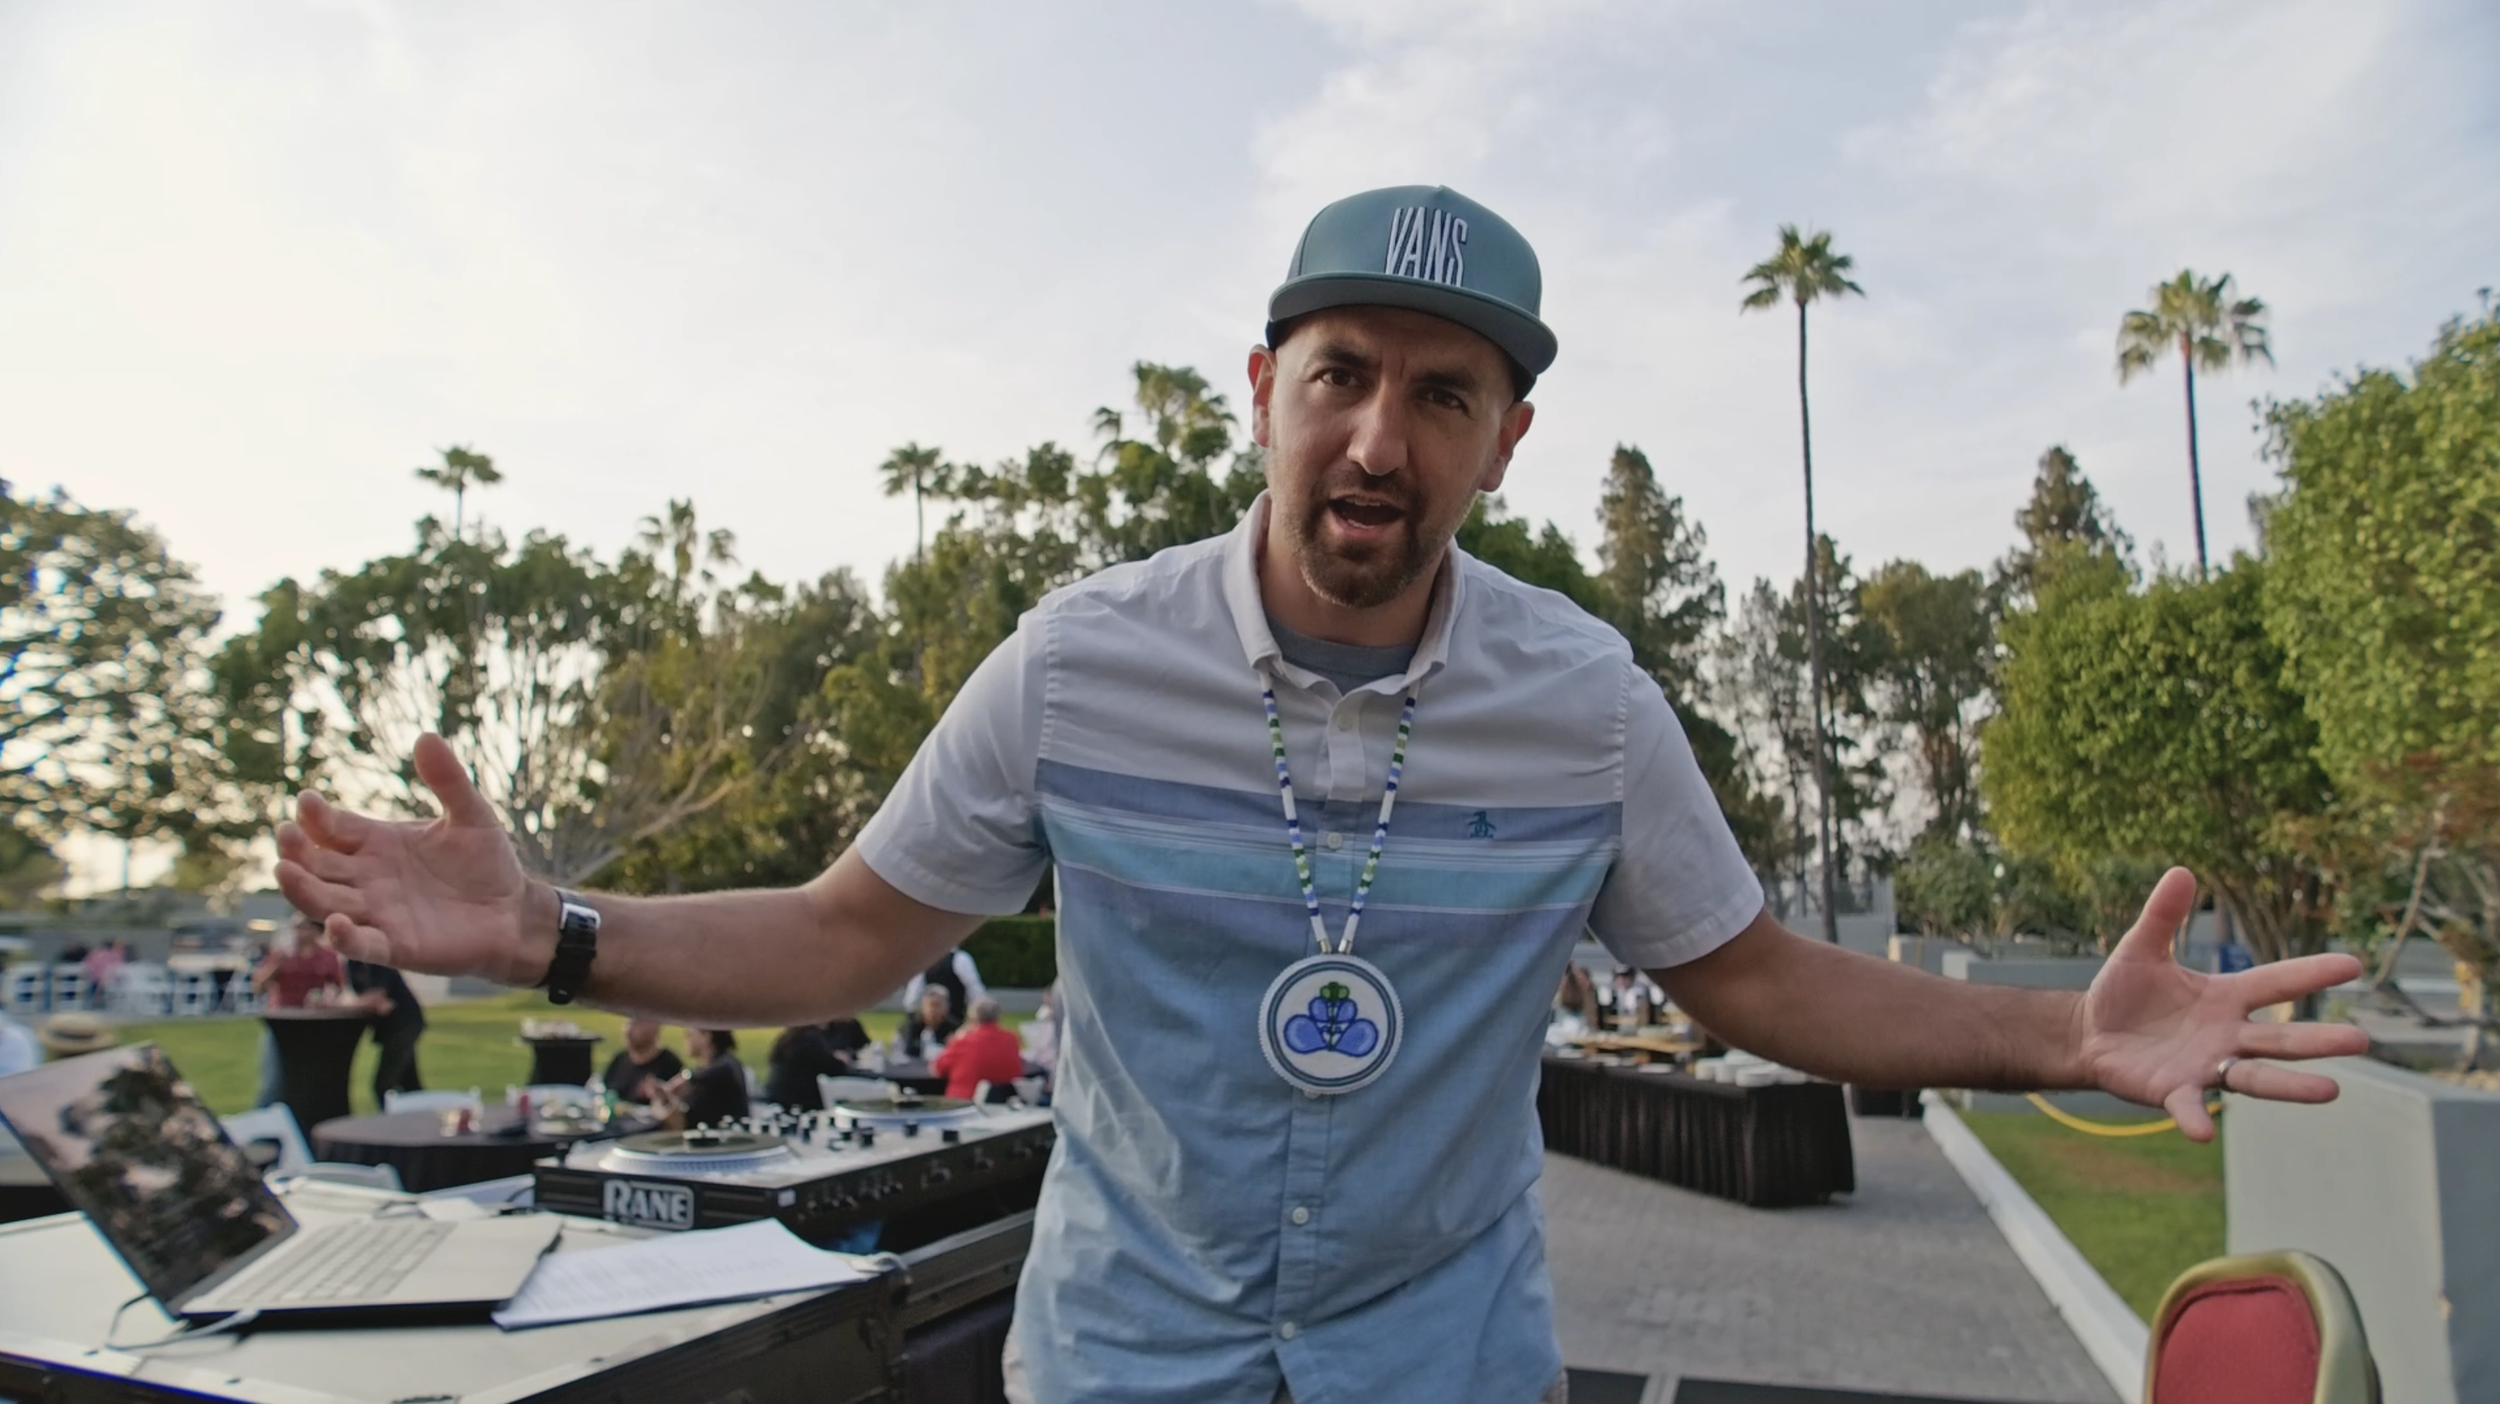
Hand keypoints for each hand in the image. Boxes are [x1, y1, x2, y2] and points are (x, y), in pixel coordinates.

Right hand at [274, 733, 551, 986]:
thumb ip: (448, 780)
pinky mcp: (397, 946)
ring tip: (285, 871)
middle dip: (297, 851)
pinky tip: (334, 924)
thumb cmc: (487, 863)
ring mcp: (378, 913)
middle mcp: (367, 878)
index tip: (307, 801)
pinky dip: (344, 937)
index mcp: (377, 844)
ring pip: (325, 903)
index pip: (333, 828)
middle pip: (317, 865)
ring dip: (303, 890)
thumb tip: (426, 736)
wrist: (516, 911)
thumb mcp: (471, 815)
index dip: (316, 817)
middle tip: (285, 834)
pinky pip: (362, 944)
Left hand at [2076, 868, 2370, 1140]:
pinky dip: (2195, 1118)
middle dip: (2318, 1040)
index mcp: (2225, 997)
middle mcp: (2227, 1035)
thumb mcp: (2141, 948)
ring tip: (2331, 1090)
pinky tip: (2203, 1133)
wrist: (2090, 1032)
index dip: (2311, 973)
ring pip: (2255, 1077)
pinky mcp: (2174, 1090)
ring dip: (2290, 1086)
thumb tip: (2181, 869)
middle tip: (2362, 1039)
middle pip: (2280, 1039)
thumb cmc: (2125, 991)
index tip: (2353, 965)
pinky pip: (2189, 1106)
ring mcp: (2205, 1065)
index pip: (2276, 983)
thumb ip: (2163, 915)